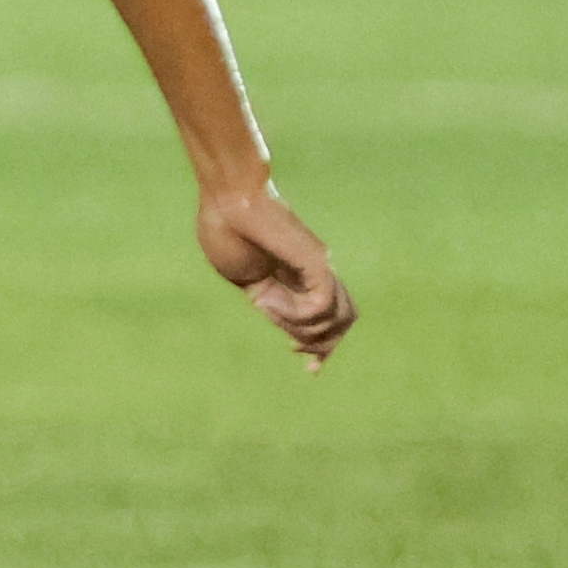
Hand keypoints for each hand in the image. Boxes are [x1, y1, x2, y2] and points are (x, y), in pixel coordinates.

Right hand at [196, 184, 354, 369]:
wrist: (228, 198)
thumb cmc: (224, 228)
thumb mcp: (243, 277)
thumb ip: (266, 299)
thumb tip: (280, 317)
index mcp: (298, 278)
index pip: (330, 316)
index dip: (323, 348)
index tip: (311, 370)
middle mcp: (318, 273)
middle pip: (343, 322)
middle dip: (321, 346)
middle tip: (296, 351)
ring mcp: (321, 268)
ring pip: (336, 320)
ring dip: (302, 329)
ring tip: (268, 307)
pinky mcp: (317, 263)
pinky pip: (320, 307)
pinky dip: (296, 314)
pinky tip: (270, 300)